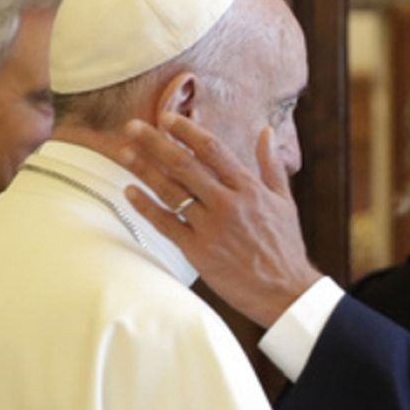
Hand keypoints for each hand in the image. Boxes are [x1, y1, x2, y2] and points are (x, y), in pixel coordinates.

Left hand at [120, 113, 321, 326]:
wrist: (285, 291)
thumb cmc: (285, 246)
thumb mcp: (284, 201)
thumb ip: (271, 165)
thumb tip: (265, 131)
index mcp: (249, 188)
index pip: (212, 150)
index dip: (186, 131)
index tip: (166, 118)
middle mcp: (228, 204)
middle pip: (184, 165)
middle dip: (155, 143)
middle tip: (132, 127)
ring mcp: (211, 228)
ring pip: (170, 191)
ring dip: (144, 169)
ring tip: (124, 152)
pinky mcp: (199, 251)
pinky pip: (166, 224)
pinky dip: (146, 207)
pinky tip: (130, 192)